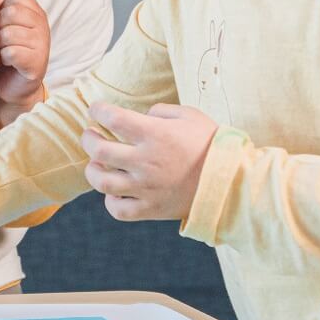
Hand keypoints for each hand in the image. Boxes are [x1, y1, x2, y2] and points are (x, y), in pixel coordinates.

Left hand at [0, 0, 49, 118]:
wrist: (12, 83)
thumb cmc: (5, 49)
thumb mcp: (1, 25)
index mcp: (35, 11)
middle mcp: (43, 24)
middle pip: (10, 14)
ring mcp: (43, 43)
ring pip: (9, 34)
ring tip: (3, 51)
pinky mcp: (38, 62)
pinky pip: (11, 52)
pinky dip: (3, 58)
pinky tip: (7, 62)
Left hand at [80, 103, 216, 221]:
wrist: (231, 182)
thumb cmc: (211, 144)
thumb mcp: (190, 116)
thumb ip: (161, 111)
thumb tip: (142, 117)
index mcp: (155, 134)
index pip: (113, 118)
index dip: (98, 110)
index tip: (95, 109)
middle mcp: (146, 161)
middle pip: (99, 150)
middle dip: (87, 139)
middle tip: (89, 134)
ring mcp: (146, 188)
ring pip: (102, 182)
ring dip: (93, 170)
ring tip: (97, 163)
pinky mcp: (151, 209)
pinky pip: (118, 210)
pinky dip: (110, 200)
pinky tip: (115, 191)